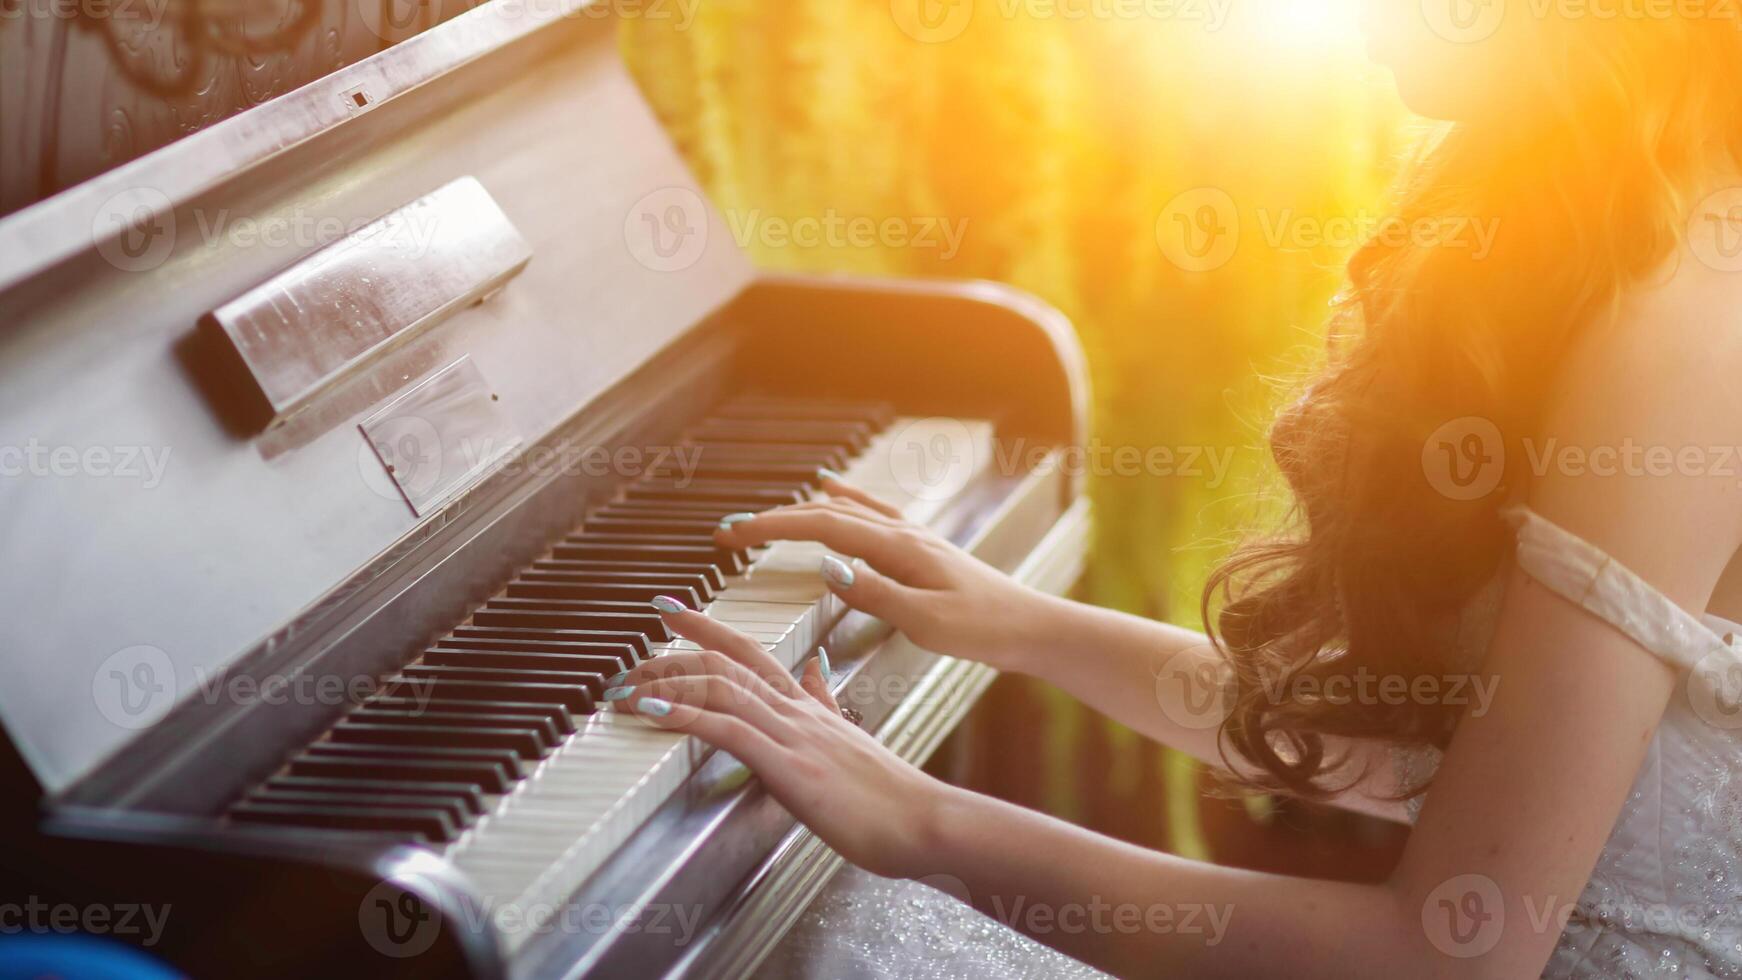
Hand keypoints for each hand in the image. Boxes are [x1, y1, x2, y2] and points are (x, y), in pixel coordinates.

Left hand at [609, 602, 948, 878]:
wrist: (925, 821)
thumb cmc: (892, 795)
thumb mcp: (851, 737)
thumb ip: (825, 702)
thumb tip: (814, 670)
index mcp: (809, 706)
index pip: (751, 653)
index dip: (708, 628)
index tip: (672, 610)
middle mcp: (797, 711)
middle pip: (728, 662)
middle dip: (674, 652)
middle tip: (631, 652)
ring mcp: (793, 735)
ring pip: (723, 687)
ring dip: (666, 682)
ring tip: (625, 687)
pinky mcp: (790, 766)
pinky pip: (729, 729)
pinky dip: (685, 714)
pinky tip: (651, 709)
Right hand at [713, 474, 1061, 672]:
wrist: (1031, 627)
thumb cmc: (984, 630)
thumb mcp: (926, 622)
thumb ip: (875, 594)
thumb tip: (825, 567)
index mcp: (898, 548)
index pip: (821, 528)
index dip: (771, 528)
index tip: (730, 535)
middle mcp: (902, 533)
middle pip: (825, 514)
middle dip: (773, 521)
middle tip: (728, 534)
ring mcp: (912, 536)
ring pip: (845, 511)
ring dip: (800, 511)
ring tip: (763, 516)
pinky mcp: (920, 547)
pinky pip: (871, 513)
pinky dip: (843, 499)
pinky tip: (831, 488)